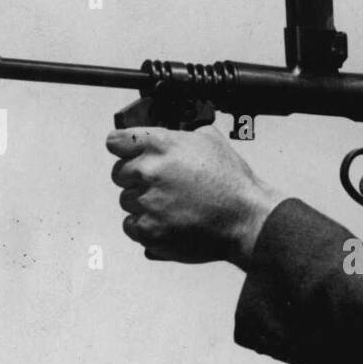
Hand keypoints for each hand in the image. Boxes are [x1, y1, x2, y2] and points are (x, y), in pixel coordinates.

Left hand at [106, 125, 285, 265]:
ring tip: (172, 206)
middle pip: (119, 174)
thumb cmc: (232, 183)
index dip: (123, 148)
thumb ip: (180, 134)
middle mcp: (148, 171)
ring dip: (143, 204)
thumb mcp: (210, 141)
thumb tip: (169, 133)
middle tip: (162, 186)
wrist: (246, 219)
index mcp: (160, 144)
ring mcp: (147, 202)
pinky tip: (168, 222)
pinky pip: (131, 226)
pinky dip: (145, 226)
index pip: (115, 141)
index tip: (127, 154)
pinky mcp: (149, 230)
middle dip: (137, 179)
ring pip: (126, 201)